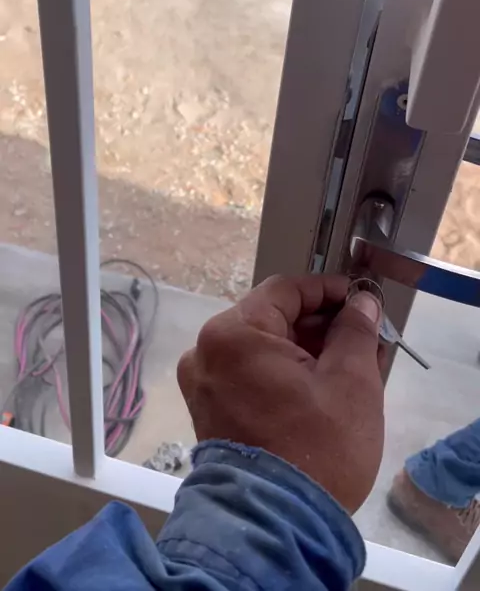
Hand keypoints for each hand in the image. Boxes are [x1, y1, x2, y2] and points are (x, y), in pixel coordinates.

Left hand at [178, 274, 383, 513]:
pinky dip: (283, 374)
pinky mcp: (209, 412)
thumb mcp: (351, 382)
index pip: (286, 290)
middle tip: (362, 337)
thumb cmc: (317, 449)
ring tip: (350, 365)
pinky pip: (250, 375)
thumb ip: (355, 330)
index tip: (360, 300)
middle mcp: (206, 352)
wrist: (276, 527)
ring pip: (262, 348)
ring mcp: (203, 385)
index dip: (328, 291)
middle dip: (320, 325)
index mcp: (233, 334)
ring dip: (305, 350)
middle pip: (271, 319)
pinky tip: (320, 386)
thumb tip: (361, 303)